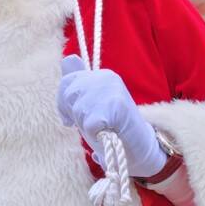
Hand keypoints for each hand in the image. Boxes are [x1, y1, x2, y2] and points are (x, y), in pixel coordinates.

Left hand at [57, 54, 165, 177]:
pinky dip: (95, 134)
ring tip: (102, 127)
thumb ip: (79, 82)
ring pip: (78, 109)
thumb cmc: (112, 127)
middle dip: (74, 114)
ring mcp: (113, 90)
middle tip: (90, 124)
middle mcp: (107, 77)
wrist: (141, 147)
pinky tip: (107, 133)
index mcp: (102, 75)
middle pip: (69, 94)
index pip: (67, 81)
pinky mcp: (117, 107)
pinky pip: (89, 124)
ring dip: (86, 125)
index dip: (63, 103)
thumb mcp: (91, 103)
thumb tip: (68, 57)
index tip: (70, 118)